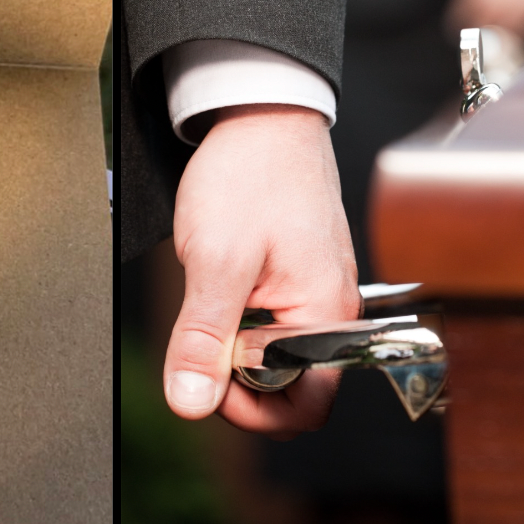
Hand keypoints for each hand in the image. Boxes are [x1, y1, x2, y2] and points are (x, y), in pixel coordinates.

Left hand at [165, 104, 358, 437]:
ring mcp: (319, 293)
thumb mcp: (215, 260)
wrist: (261, 113)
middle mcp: (332, 310)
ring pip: (281, 358)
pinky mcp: (301, 277)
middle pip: (295, 390)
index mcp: (325, 314)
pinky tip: (223, 293)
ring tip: (211, 307)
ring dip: (238, 350)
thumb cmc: (251, 172)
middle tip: (202, 346)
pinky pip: (277, 326)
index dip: (251, 410)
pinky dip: (244, 324)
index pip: (305, 408)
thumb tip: (191, 401)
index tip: (207, 378)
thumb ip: (202, 337)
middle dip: (242, 383)